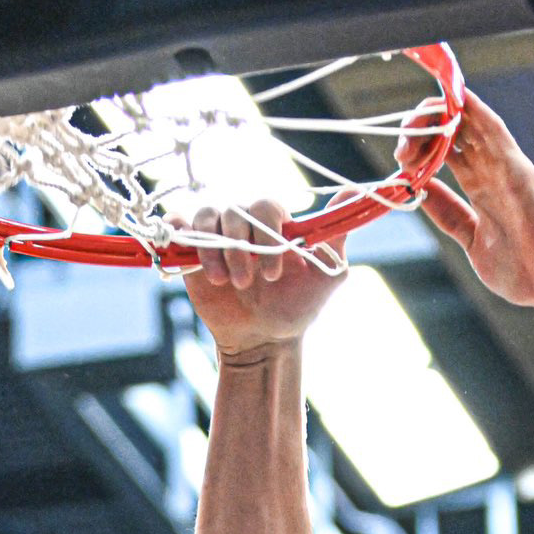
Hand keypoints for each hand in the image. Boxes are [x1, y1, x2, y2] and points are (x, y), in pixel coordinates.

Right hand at [180, 199, 347, 357]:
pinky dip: (181, 233)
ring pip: (206, 217)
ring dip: (214, 249)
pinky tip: (193, 257)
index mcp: (274, 221)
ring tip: (224, 281)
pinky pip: (179, 225)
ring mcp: (217, 233)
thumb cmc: (296, 306)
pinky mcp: (191, 250)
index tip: (274, 273)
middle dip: (240, 248)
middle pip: (234, 210)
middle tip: (247, 283)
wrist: (263, 339)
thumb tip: (353, 194)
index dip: (267, 234)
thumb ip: (335, 236)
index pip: (265, 206)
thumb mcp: (325, 273)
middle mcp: (244, 221)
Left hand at [404, 90, 533, 320]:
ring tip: (414, 122)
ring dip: (440, 118)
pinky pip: (495, 132)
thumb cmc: (526, 271)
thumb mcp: (473, 241)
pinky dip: (476, 112)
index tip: (399, 157)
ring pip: (470, 126)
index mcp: (481, 188)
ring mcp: (506, 168)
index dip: (420, 146)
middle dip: (422, 131)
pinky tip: (457, 97)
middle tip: (400, 148)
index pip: (447, 152)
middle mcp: (493, 171)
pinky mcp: (519, 171)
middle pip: (453, 133)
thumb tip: (424, 194)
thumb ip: (451, 216)